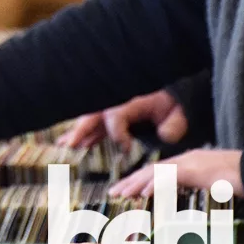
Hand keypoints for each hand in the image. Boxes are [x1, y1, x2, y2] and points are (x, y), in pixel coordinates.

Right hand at [56, 89, 186, 151]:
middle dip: (81, 129)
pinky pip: (95, 123)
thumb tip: (165, 135)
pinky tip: (72, 142)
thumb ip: (175, 124)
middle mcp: (118, 102)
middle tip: (70, 144)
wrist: (175, 95)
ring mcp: (114, 108)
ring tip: (63, 144)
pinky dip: (85, 133)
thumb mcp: (180, 112)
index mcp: (131, 99)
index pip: (114, 116)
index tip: (128, 148)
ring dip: (78, 132)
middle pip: (94, 113)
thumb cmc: (176, 103)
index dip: (118, 134)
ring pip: (90, 118)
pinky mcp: (114, 115)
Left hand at [107, 148, 242, 198]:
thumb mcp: (218, 188)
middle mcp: (187, 159)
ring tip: (120, 194)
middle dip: (131, 181)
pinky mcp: (197, 169)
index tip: (126, 190)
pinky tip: (143, 194)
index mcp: (190, 163)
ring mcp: (191, 162)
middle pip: (152, 170)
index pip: (159, 171)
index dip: (140, 180)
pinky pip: (170, 177)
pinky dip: (155, 185)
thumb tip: (193, 210)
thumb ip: (203, 193)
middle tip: (113, 193)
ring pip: (156, 172)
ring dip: (136, 184)